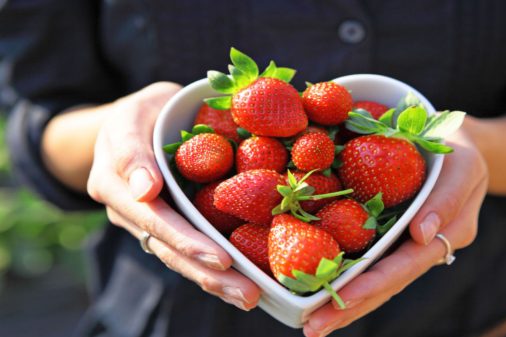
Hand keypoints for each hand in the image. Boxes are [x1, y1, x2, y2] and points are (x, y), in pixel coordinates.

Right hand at [87, 82, 260, 309]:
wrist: (137, 122)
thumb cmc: (141, 112)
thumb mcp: (132, 115)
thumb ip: (132, 149)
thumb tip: (145, 191)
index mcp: (114, 182)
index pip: (152, 217)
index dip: (186, 239)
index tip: (220, 258)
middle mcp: (127, 209)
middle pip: (167, 248)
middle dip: (207, 272)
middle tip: (246, 292)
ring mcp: (144, 222)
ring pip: (177, 257)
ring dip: (213, 280)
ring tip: (249, 297)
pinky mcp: (164, 225)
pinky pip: (186, 250)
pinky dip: (212, 270)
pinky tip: (241, 283)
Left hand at [303, 125, 487, 336]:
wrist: (455, 142)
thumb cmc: (460, 150)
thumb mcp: (465, 166)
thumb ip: (447, 200)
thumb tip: (422, 235)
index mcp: (447, 235)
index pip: (405, 267)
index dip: (372, 286)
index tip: (340, 301)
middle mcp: (422, 247)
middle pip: (386, 284)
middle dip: (350, 307)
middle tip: (313, 328)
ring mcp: (405, 242)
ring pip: (375, 278)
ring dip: (343, 301)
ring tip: (310, 322)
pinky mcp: (390, 232)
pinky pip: (367, 256)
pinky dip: (344, 274)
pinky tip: (318, 286)